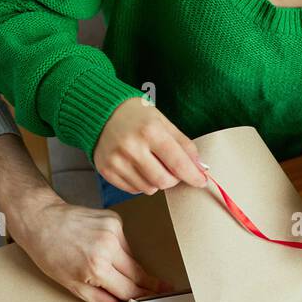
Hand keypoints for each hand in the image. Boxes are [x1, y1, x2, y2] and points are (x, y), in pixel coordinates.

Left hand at [11, 195, 164, 301]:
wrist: (40, 220)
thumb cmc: (50, 255)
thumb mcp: (74, 287)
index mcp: (97, 267)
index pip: (131, 290)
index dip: (144, 300)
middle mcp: (108, 246)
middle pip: (139, 274)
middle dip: (148, 285)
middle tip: (163, 292)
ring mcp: (113, 230)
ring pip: (133, 259)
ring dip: (128, 268)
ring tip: (109, 268)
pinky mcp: (115, 219)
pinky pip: (126, 243)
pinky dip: (119, 251)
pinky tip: (104, 249)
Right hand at [94, 98, 210, 195]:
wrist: (100, 111)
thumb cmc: (136, 116)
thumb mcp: (162, 121)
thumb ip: (183, 144)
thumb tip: (200, 168)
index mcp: (149, 131)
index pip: (178, 163)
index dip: (193, 175)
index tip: (201, 180)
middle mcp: (131, 147)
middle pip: (164, 181)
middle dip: (173, 179)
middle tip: (172, 168)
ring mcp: (117, 161)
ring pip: (149, 188)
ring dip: (156, 181)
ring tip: (151, 163)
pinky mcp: (107, 171)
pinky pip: (133, 190)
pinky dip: (141, 182)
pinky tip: (137, 166)